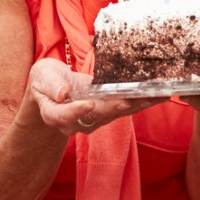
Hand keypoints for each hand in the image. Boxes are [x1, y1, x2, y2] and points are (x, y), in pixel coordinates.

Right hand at [24, 59, 162, 137]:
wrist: (53, 86)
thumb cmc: (44, 80)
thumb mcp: (42, 76)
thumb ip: (50, 85)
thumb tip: (62, 94)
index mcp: (55, 115)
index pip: (64, 116)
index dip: (76, 111)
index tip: (88, 103)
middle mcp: (76, 122)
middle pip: (97, 116)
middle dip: (116, 107)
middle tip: (131, 99)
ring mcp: (93, 118)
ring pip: (116, 113)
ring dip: (136, 104)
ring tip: (154, 95)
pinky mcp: (107, 111)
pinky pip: (125, 107)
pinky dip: (141, 100)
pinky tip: (157, 94)